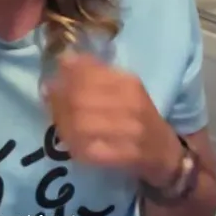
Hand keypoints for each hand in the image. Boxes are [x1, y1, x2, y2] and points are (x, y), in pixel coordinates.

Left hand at [44, 54, 183, 186]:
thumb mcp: (124, 88)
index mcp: (129, 83)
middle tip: (51, 107)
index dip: (63, 80)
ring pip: (81, 125)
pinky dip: (75, 146)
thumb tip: (64, 59)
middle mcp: (132, 104)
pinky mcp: (126, 156)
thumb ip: (96, 73)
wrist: (165, 151)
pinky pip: (90, 150)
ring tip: (60, 125)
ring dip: (63, 125)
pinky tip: (72, 144)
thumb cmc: (139, 116)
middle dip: (58, 104)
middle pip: (80, 100)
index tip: (53, 84)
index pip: (86, 74)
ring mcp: (130, 131)